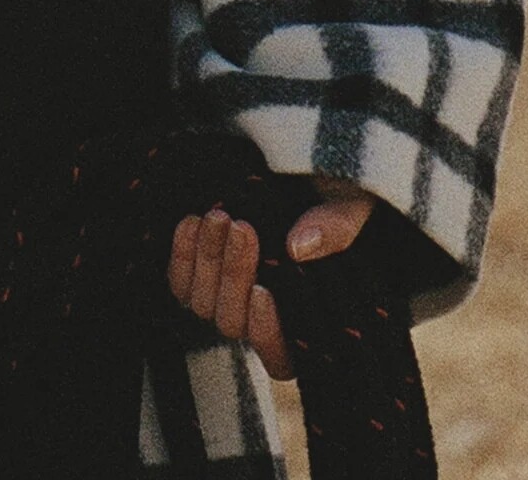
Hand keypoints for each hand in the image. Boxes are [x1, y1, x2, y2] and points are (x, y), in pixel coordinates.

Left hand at [165, 182, 373, 378]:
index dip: (266, 334)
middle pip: (233, 323)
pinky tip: (193, 221)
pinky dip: (181, 255)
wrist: (295, 169)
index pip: (279, 359)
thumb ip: (335, 227)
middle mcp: (260, 318)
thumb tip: (299, 248)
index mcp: (304, 321)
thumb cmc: (333, 196)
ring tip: (220, 217)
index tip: (264, 292)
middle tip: (243, 229)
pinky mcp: (199, 276)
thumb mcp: (348, 206)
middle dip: (235, 275)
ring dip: (208, 260)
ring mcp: (226, 298)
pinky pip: (179, 283)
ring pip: (203, 304)